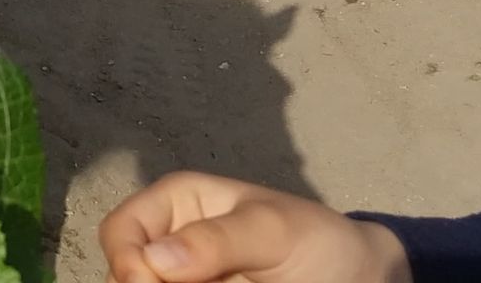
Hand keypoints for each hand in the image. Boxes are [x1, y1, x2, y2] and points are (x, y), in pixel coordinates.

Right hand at [99, 172, 409, 282]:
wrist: (358, 281)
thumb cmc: (318, 242)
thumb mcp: (274, 231)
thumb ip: (218, 239)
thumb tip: (153, 259)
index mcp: (178, 204)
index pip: (122, 229)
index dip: (126, 259)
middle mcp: (170, 246)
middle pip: (123, 274)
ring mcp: (183, 280)